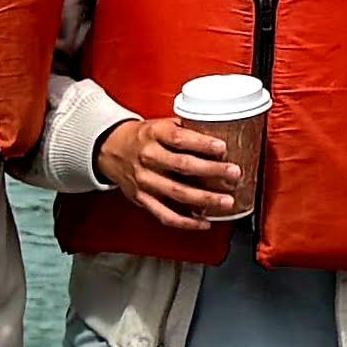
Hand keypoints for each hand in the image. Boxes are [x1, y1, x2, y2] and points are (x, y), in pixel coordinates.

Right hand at [95, 116, 242, 230]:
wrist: (111, 149)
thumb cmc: (143, 137)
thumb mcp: (161, 124)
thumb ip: (185, 130)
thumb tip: (221, 133)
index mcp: (153, 134)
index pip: (179, 139)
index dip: (202, 144)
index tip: (222, 148)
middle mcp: (148, 157)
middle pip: (182, 166)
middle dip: (212, 171)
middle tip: (234, 174)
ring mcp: (145, 181)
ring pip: (177, 193)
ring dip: (205, 199)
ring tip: (226, 201)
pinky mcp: (142, 199)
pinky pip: (165, 215)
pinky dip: (186, 222)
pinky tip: (204, 222)